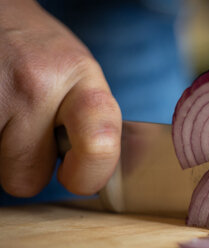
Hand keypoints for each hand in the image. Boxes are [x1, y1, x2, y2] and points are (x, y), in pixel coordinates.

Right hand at [0, 0, 120, 196]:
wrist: (0, 13)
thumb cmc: (45, 55)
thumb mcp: (83, 78)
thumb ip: (97, 126)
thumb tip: (108, 181)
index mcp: (81, 78)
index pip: (99, 145)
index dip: (88, 176)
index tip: (76, 176)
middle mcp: (36, 85)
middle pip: (27, 179)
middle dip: (27, 166)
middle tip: (29, 133)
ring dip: (2, 154)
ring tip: (8, 117)